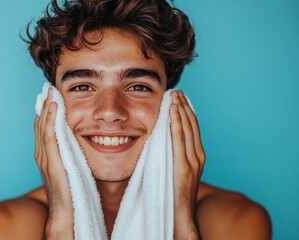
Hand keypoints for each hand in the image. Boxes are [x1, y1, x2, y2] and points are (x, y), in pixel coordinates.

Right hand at [34, 88, 73, 238]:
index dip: (48, 111)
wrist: (67, 212)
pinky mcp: (52, 162)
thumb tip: (81, 142)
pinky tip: (55, 107)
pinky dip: (50, 120)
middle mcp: (42, 154)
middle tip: (49, 88)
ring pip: (43, 126)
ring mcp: (45, 158)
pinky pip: (49, 136)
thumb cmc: (72, 192)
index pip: (44, 127)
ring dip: (47, 108)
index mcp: (47, 155)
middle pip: (40, 123)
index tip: (53, 95)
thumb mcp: (71, 167)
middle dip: (45, 105)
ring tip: (51, 91)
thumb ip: (71, 154)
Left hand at [170, 90, 205, 239]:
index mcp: (198, 156)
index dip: (187, 111)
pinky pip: (179, 139)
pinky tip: (172, 110)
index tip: (180, 98)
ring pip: (186, 128)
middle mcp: (198, 156)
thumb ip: (175, 156)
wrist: (180, 215)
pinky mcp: (183, 167)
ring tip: (174, 95)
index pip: (193, 128)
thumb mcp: (177, 170)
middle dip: (184, 106)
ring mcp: (193, 161)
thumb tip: (164, 142)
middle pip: (191, 125)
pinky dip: (176, 123)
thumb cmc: (175, 193)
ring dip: (180, 109)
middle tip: (176, 91)